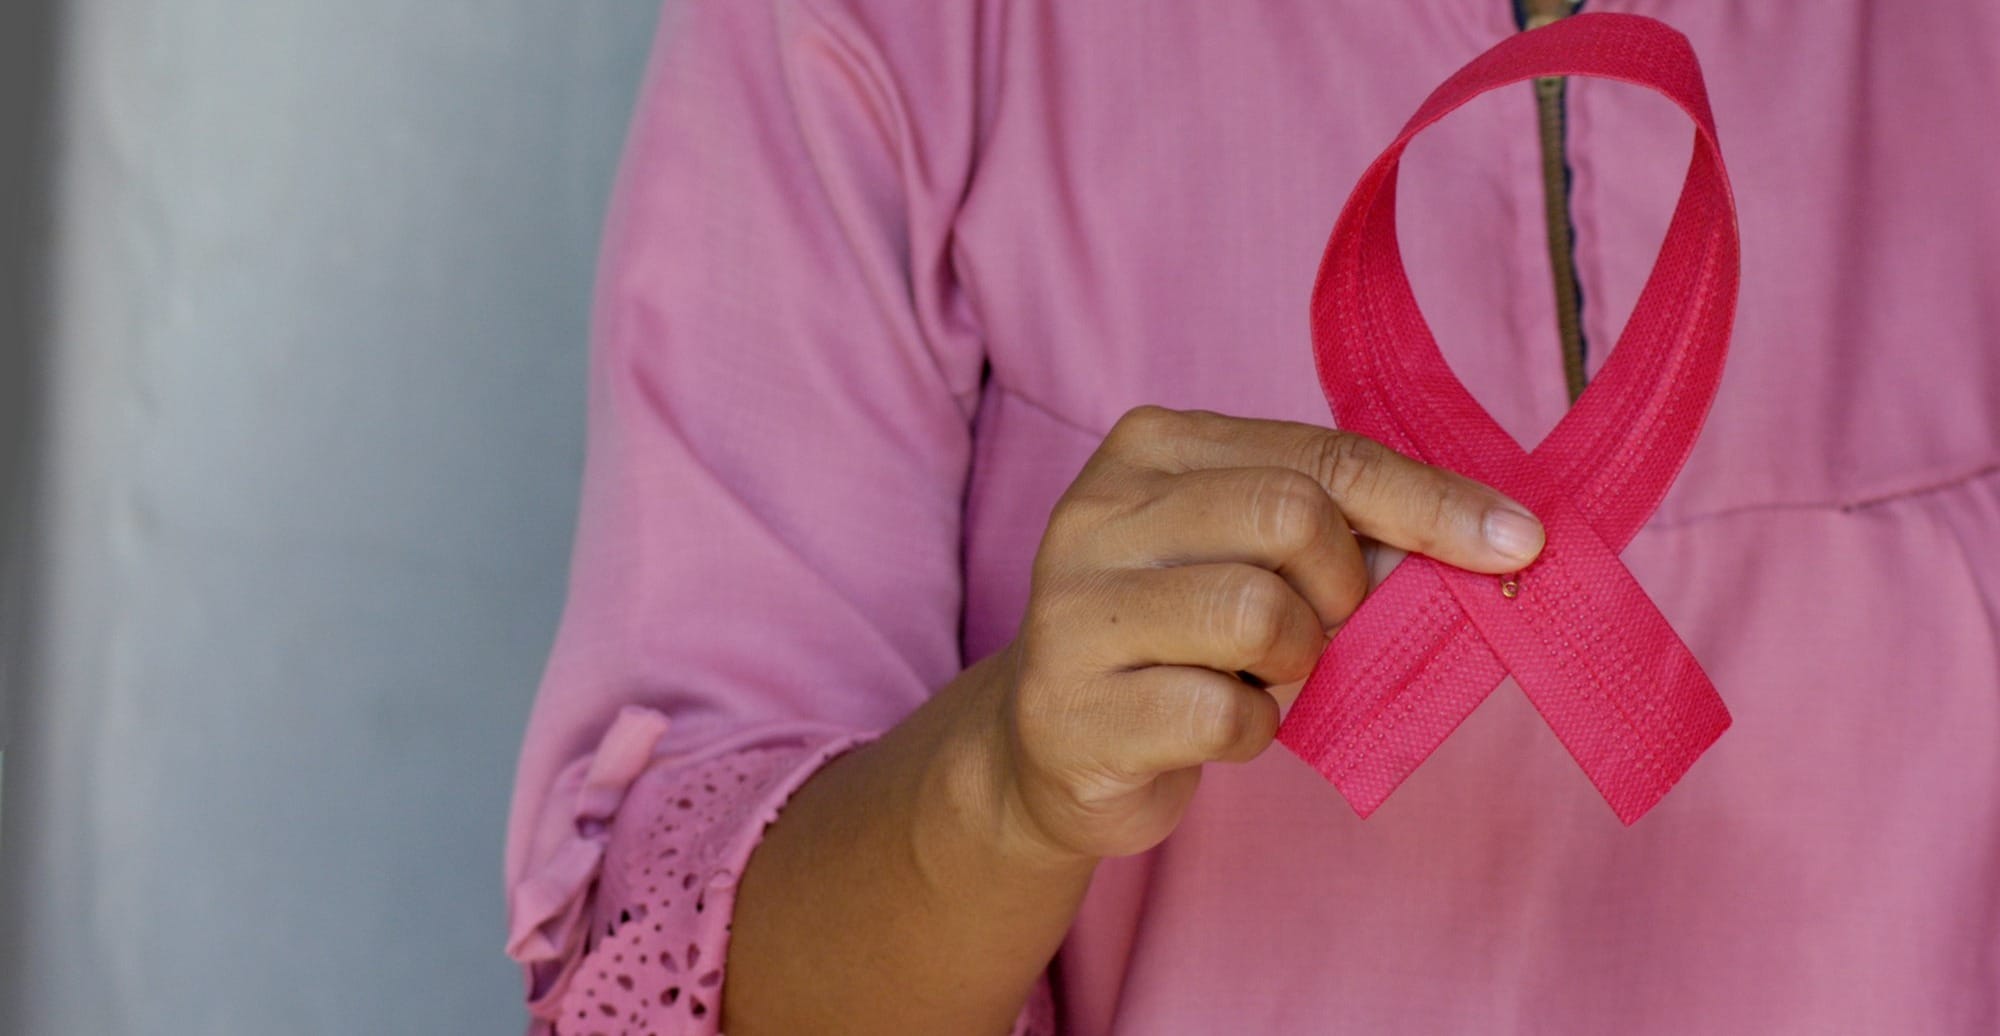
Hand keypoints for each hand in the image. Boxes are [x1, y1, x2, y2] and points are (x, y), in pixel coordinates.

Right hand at [993, 405, 1544, 861]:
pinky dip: (1254, 731)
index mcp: (1149, 447)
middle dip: (1346, 587)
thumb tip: (1487, 542)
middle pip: (1291, 516)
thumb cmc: (1179, 638)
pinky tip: (1218, 725)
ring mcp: (1073, 611)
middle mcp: (1096, 513)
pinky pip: (1224, 716)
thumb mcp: (1250, 555)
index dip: (1431, 502)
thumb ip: (1343, 532)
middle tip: (1329, 628)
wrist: (1052, 745)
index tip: (1518, 541)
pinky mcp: (1071, 710)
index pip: (1321, 455)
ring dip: (1297, 661)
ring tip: (1261, 675)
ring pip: (1259, 613)